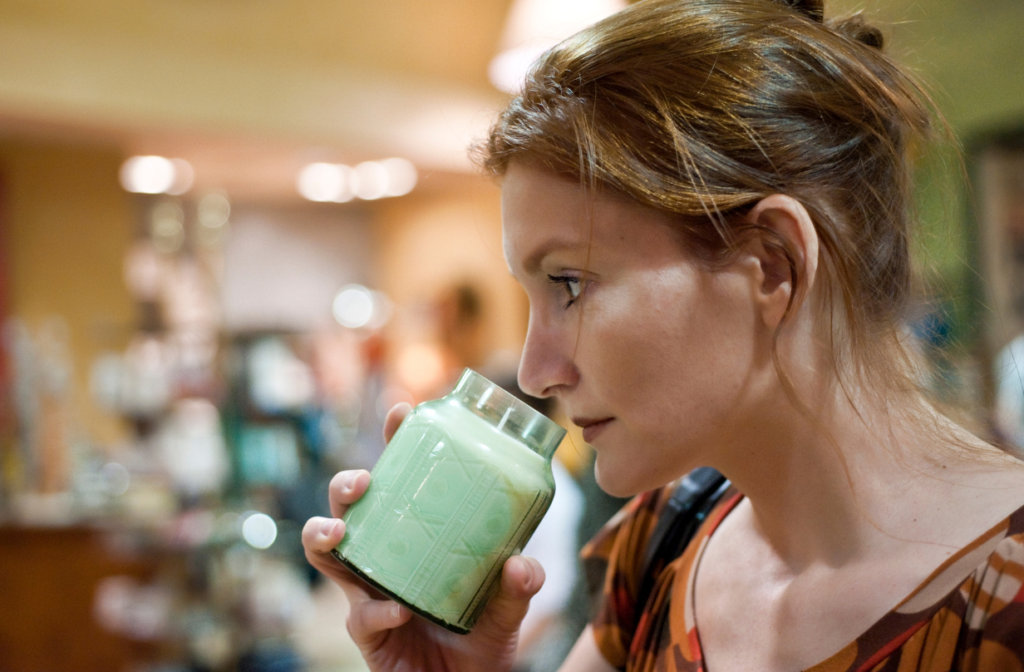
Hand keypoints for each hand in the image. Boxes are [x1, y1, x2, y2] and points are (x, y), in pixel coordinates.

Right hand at [303, 402, 545, 671]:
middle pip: (349, 507)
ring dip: (324, 532)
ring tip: (341, 529)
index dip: (396, 444)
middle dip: (346, 484)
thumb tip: (521, 562)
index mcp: (416, 534)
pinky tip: (395, 610)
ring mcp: (369, 591)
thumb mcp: (510, 607)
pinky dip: (375, 610)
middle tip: (364, 480)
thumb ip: (520, 585)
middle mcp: (385, 555)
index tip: (403, 412)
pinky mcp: (366, 631)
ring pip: (326, 552)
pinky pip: (360, 615)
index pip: (401, 480)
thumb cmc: (482, 639)